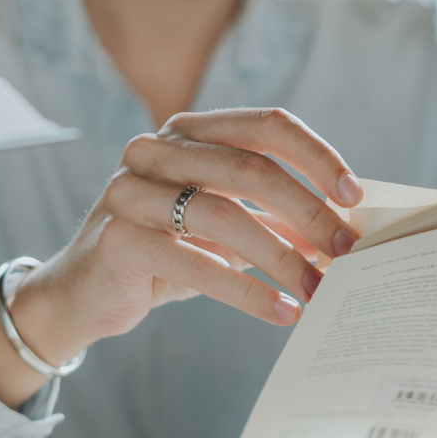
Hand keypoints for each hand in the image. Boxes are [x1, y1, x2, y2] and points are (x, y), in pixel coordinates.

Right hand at [0, 108, 362, 406]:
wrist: (81, 297)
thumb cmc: (162, 257)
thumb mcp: (221, 228)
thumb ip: (271, 217)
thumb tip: (344, 227)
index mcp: (186, 132)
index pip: (265, 125)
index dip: (316, 156)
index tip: (355, 195)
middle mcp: (153, 150)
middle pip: (250, 168)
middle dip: (308, 212)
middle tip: (346, 251)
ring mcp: (128, 191)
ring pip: (224, 215)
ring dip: (282, 257)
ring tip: (317, 289)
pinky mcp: (117, 240)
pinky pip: (197, 264)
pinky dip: (247, 291)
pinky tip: (281, 312)